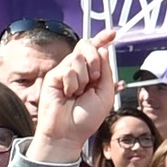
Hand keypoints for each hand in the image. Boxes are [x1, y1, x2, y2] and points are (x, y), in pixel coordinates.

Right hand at [26, 28, 119, 164]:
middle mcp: (78, 71)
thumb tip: (103, 50)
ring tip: (78, 93)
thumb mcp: (105, 94)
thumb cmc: (86, 119)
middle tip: (94, 78)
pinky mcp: (53, 76)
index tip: (112, 34)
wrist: (69, 133)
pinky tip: (68, 95)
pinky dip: (72, 84)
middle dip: (94, 59)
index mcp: (91, 74)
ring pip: (78, 58)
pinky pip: (68, 69)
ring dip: (84, 78)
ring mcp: (65, 72)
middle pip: (86, 46)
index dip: (103, 40)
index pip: (96, 51)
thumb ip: (106, 71)